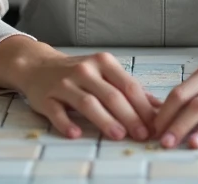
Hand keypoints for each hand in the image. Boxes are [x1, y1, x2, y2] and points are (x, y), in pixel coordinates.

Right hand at [20, 51, 161, 141]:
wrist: (38, 66)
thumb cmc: (78, 73)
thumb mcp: (105, 73)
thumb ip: (130, 89)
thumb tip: (158, 107)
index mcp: (103, 63)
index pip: (128, 86)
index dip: (143, 106)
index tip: (155, 125)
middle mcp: (85, 70)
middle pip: (111, 95)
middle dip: (129, 116)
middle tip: (141, 134)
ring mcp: (64, 83)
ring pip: (87, 102)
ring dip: (104, 120)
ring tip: (119, 135)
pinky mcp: (46, 97)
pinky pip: (56, 111)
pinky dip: (66, 123)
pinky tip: (75, 133)